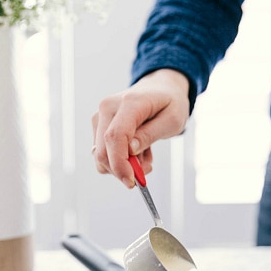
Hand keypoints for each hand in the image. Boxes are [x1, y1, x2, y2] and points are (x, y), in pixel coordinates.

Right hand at [92, 69, 189, 187]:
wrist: (161, 88)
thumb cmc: (170, 103)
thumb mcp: (172, 120)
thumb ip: (151, 135)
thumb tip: (130, 151)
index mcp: (129, 103)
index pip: (115, 137)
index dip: (120, 164)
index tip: (132, 182)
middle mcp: (108, 108)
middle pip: (103, 150)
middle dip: (123, 169)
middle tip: (147, 169)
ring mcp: (100, 116)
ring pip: (101, 155)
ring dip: (125, 164)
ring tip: (147, 154)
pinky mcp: (99, 124)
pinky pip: (104, 152)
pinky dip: (121, 159)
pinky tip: (139, 150)